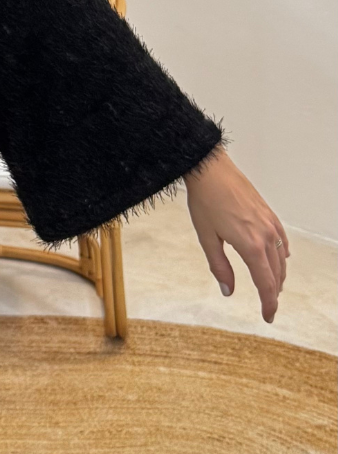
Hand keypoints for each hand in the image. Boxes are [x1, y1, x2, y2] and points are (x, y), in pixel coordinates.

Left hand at [183, 145, 288, 322]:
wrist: (210, 169)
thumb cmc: (204, 201)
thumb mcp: (206, 237)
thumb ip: (219, 266)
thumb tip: (227, 291)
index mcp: (251, 246)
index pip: (265, 284)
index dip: (268, 304)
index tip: (268, 317)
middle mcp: (266, 237)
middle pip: (276, 274)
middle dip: (273, 292)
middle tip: (268, 306)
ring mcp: (270, 224)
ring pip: (281, 259)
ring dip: (278, 276)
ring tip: (271, 287)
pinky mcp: (269, 213)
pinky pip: (282, 240)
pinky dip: (282, 255)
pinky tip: (280, 258)